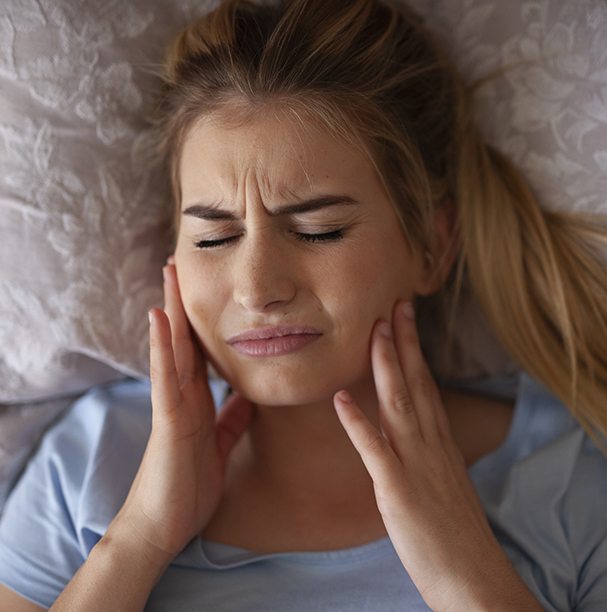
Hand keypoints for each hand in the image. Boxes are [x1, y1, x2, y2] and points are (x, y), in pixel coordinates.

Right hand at [113, 263, 253, 562]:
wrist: (164, 525)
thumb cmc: (189, 485)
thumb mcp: (220, 444)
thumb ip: (232, 419)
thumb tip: (249, 397)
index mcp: (197, 401)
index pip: (200, 352)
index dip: (203, 321)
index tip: (208, 290)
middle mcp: (182, 395)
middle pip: (184, 340)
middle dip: (184, 303)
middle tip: (182, 264)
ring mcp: (172, 404)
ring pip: (172, 349)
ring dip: (171, 310)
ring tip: (170, 274)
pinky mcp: (167, 420)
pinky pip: (166, 377)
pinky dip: (163, 346)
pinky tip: (160, 318)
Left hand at [334, 301, 540, 610]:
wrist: (472, 575)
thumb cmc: (454, 531)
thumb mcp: (444, 479)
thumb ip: (428, 451)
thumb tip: (414, 431)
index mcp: (439, 441)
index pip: (426, 384)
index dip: (414, 349)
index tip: (405, 318)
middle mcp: (429, 444)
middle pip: (415, 383)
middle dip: (403, 342)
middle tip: (393, 304)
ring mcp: (414, 464)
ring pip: (398, 404)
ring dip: (385, 366)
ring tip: (373, 331)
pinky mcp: (397, 489)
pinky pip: (374, 450)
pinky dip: (357, 423)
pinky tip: (340, 399)